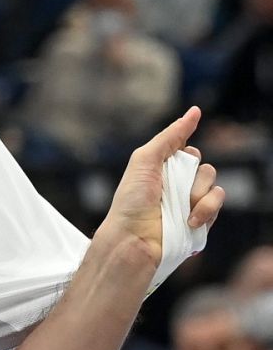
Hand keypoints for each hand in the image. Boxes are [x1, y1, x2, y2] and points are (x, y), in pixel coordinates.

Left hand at [96, 106, 224, 267]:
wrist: (136, 238)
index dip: (185, 145)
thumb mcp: (145, 160)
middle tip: (172, 188)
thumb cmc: (132, 200)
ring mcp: (190, 200)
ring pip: (212, 180)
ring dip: (198, 193)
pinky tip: (190, 220)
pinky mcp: (201, 217)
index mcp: (160, 167)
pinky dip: (206, 209)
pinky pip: (218, 200)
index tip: (186, 139)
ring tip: (181, 208)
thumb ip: (170, 137)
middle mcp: (176, 182)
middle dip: (190, 173)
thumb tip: (194, 111)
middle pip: (201, 163)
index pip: (184, 148)